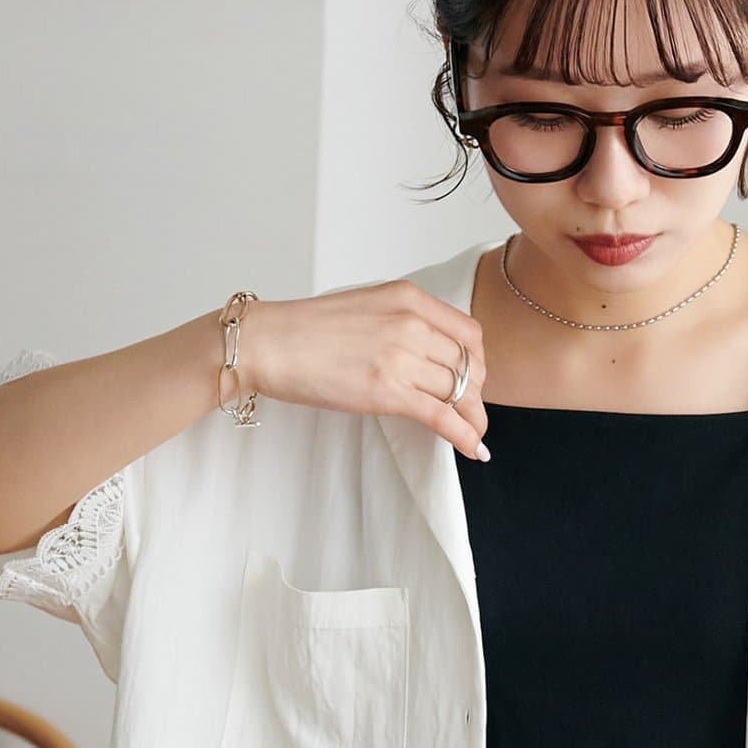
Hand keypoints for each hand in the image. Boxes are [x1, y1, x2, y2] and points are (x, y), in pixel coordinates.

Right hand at [236, 279, 489, 460]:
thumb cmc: (306, 328)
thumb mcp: (367, 305)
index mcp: (409, 298)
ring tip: (474, 433)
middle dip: (475, 393)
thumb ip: (403, 320)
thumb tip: (429, 349)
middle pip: (469, 365)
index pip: (468, 333)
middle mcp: (412, 323)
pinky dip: (464, 436)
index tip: (473, 378)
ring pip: (460, 393)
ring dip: (473, 418)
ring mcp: (402, 357)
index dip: (478, 361)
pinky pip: (443, 417)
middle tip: (470, 410)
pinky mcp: (389, 392)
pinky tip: (475, 449)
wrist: (269, 342)